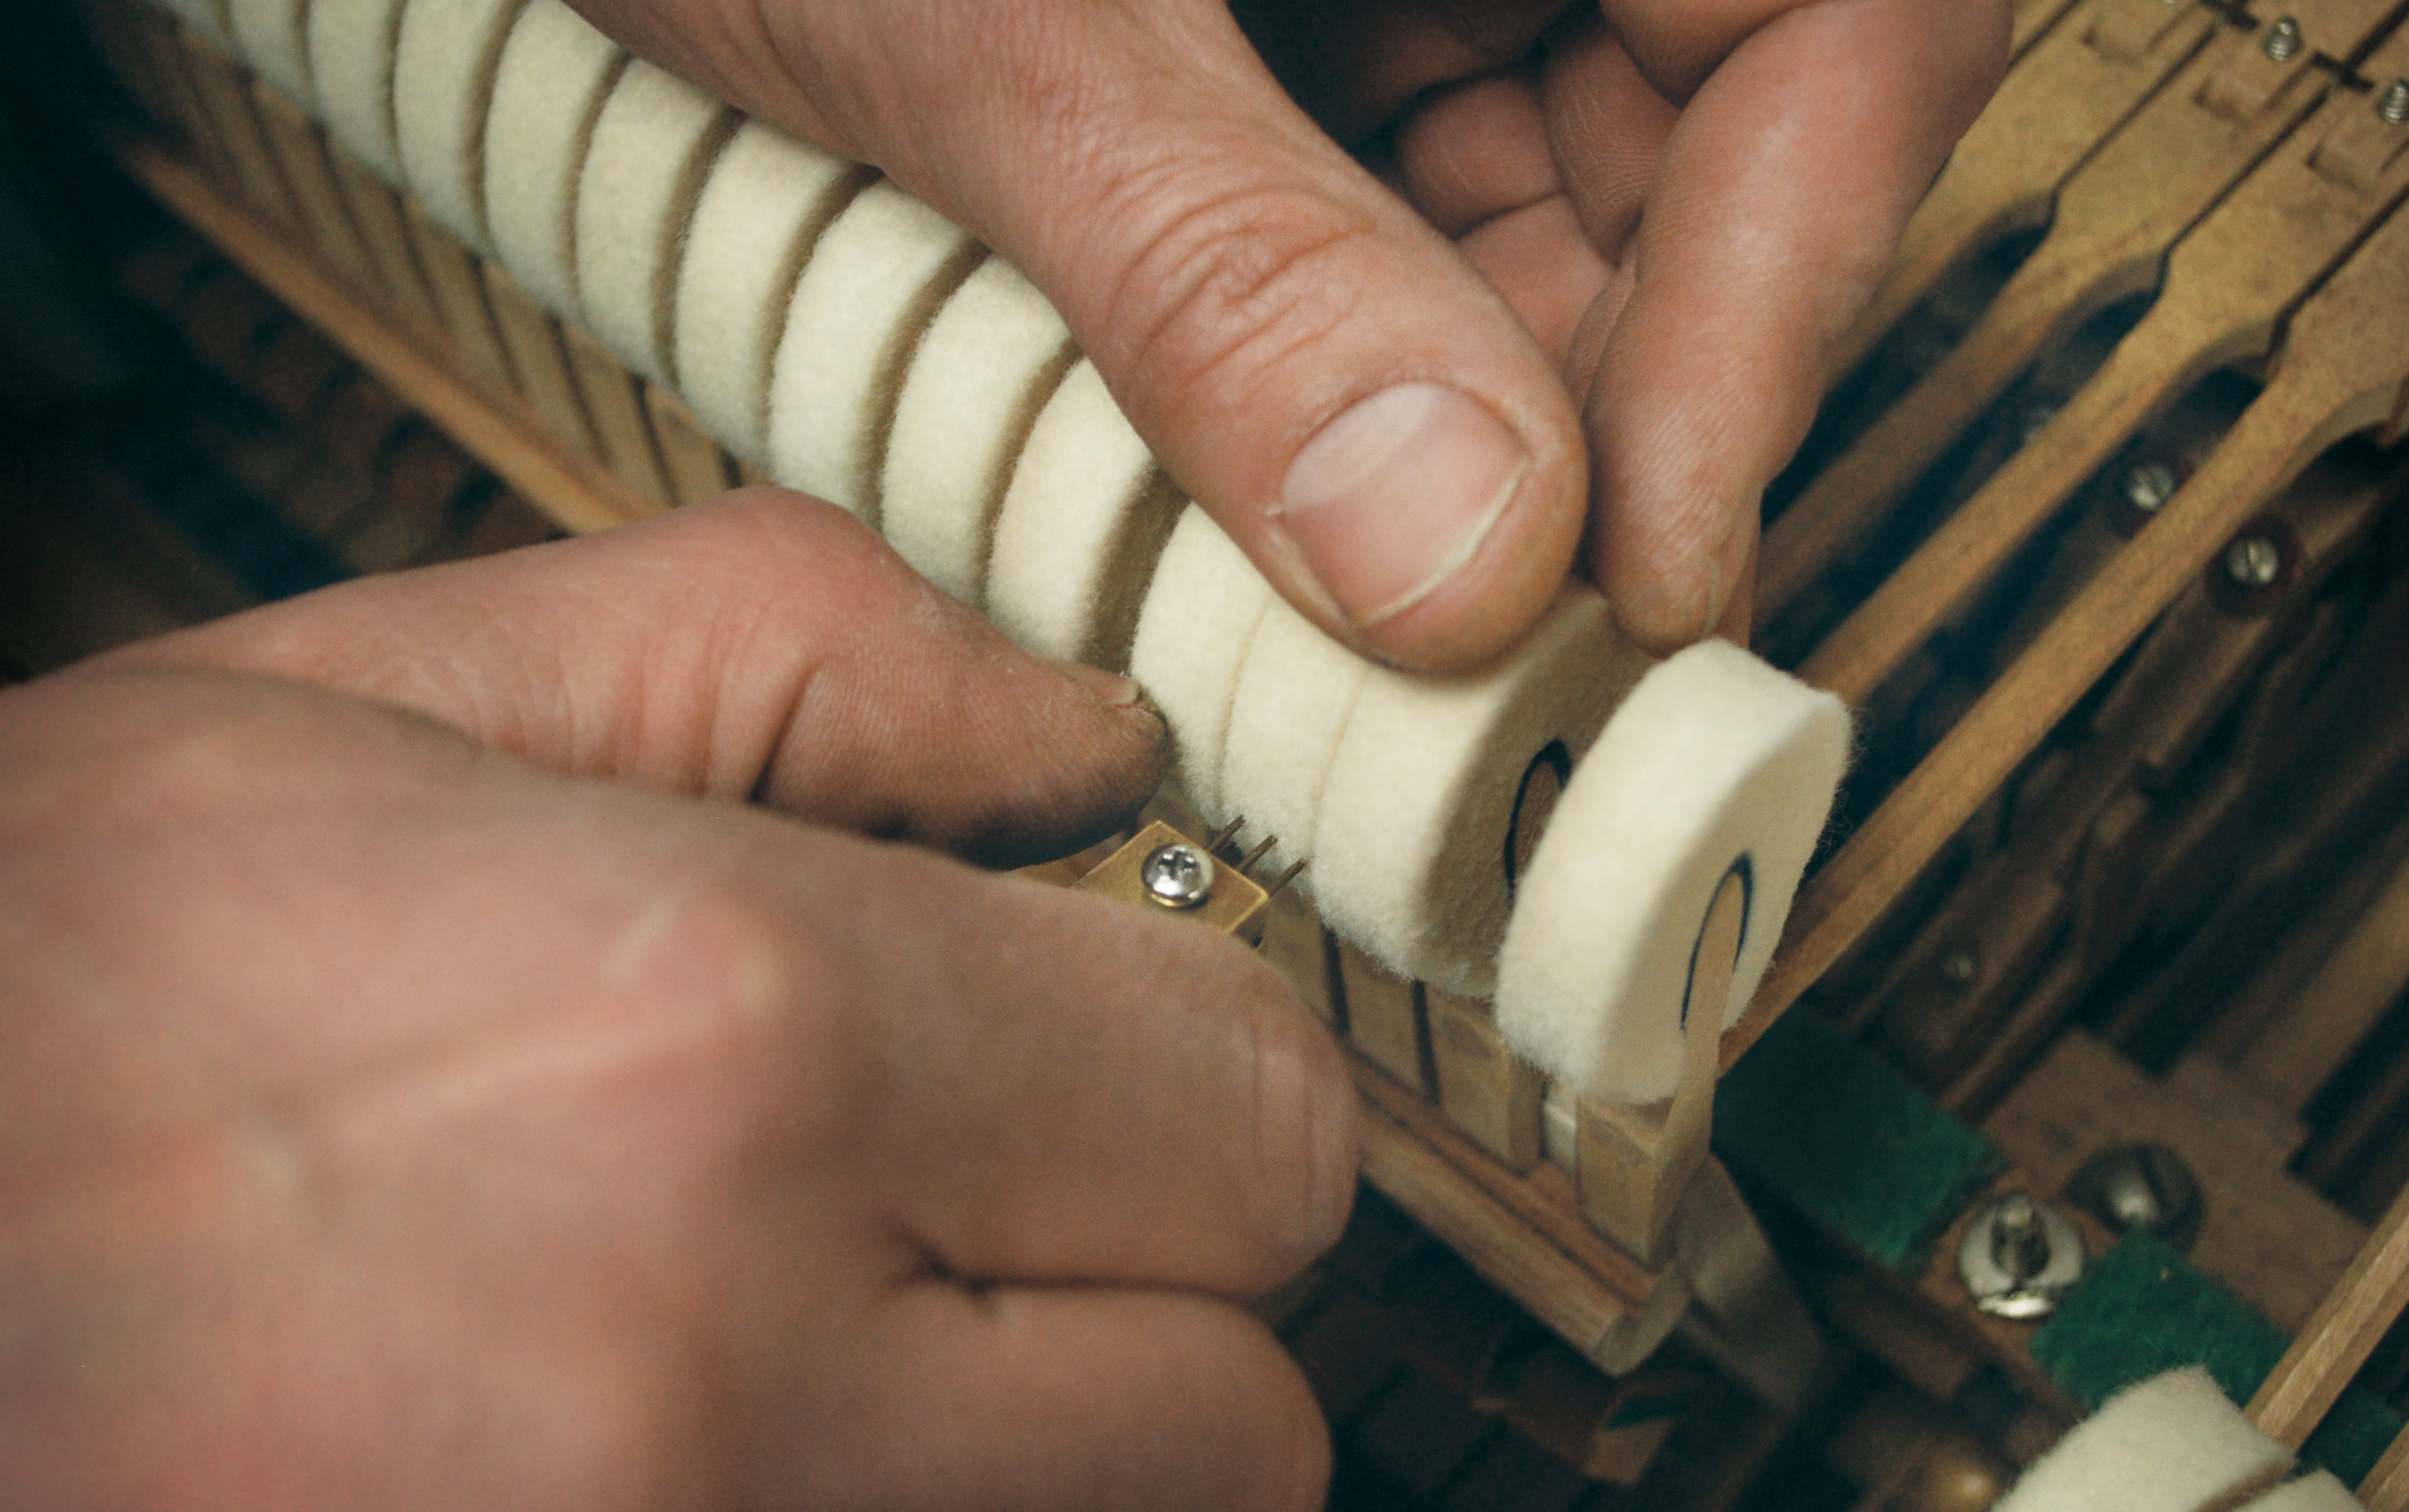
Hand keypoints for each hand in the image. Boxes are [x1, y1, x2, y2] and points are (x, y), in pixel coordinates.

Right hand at [0, 493, 1355, 1509]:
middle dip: (1136, 1287)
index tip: (1086, 1047)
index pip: (1255, 1119)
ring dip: (1042, 1448)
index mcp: (714, 1050)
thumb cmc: (36, 1015)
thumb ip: (791, 649)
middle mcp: (724, 1385)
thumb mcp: (366, 707)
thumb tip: (1081, 738)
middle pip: (1241, 1404)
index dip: (1186, 1067)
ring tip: (808, 1323)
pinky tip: (729, 1435)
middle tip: (950, 1205)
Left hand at [570, 0, 2005, 665]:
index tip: (1648, 556)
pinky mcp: (1308, 72)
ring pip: (1550, 250)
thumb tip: (1458, 555)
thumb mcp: (1003, 15)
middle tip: (1467, 642)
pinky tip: (1226, 482)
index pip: (1849, 19)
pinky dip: (1331, 404)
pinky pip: (1398, 265)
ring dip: (1447, 446)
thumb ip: (1226, 266)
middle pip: (1716, 170)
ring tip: (1300, 581)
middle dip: (1595, 419)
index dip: (1795, 289)